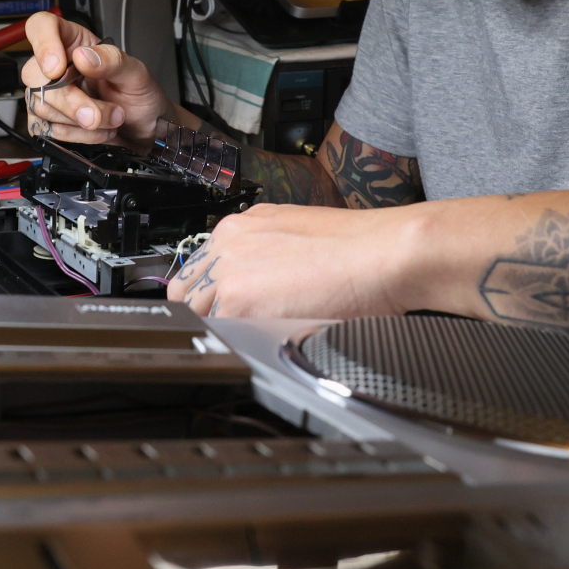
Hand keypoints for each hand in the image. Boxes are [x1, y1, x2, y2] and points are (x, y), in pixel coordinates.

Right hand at [18, 10, 172, 149]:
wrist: (145, 129)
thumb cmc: (141, 96)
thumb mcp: (137, 74)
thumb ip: (112, 61)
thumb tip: (83, 56)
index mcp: (76, 42)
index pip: (42, 26)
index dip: (43, 44)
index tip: (57, 69)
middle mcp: (57, 65)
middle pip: (36, 76)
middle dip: (70, 101)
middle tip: (98, 114)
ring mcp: (49, 94)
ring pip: (41, 106)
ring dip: (79, 122)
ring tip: (109, 120)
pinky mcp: (47, 120)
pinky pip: (45, 129)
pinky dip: (74, 136)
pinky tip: (96, 132)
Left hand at [167, 202, 429, 317]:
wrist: (382, 254)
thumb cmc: (358, 247)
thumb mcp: (296, 231)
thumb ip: (262, 251)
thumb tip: (255, 278)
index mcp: (240, 225)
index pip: (197, 267)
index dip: (209, 292)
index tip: (222, 305)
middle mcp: (227, 244)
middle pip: (186, 292)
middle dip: (206, 311)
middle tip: (238, 325)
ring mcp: (228, 273)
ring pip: (199, 316)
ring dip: (222, 328)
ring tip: (259, 333)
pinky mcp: (238, 303)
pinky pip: (219, 334)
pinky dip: (237, 342)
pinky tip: (265, 340)